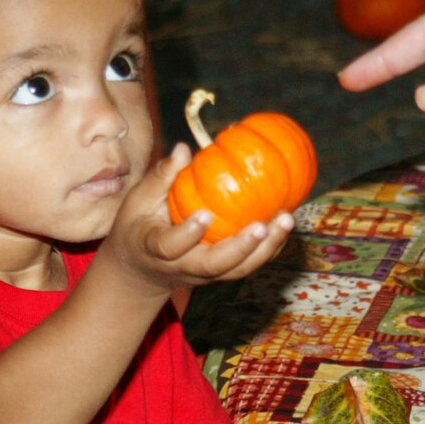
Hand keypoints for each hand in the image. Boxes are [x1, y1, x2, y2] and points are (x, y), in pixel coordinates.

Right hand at [99, 143, 295, 294]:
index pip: (170, 246)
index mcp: (155, 249)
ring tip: (286, 220)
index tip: (204, 215)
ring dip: (265, 249)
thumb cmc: (138, 226)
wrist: (140, 269)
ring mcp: (204, 274)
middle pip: (214, 266)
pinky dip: (270, 247)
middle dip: (240, 249)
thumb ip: (160, 178)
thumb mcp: (138, 201)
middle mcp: (182, 266)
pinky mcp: (221, 273)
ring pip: (237, 270)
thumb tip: (183, 149)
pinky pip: (249, 263)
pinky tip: (286, 223)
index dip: (188, 234)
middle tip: (262, 225)